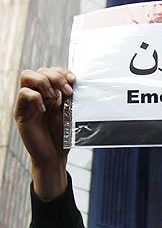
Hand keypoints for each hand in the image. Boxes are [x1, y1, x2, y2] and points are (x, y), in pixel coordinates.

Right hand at [14, 67, 75, 198]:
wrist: (54, 157)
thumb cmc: (62, 137)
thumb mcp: (69, 115)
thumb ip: (68, 99)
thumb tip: (72, 82)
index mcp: (51, 93)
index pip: (52, 71)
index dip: (62, 71)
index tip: (74, 80)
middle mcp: (38, 95)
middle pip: (40, 70)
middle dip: (56, 77)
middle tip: (67, 92)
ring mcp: (28, 102)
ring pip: (27, 75)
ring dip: (44, 83)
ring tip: (53, 98)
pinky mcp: (20, 112)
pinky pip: (23, 93)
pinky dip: (35, 98)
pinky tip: (44, 110)